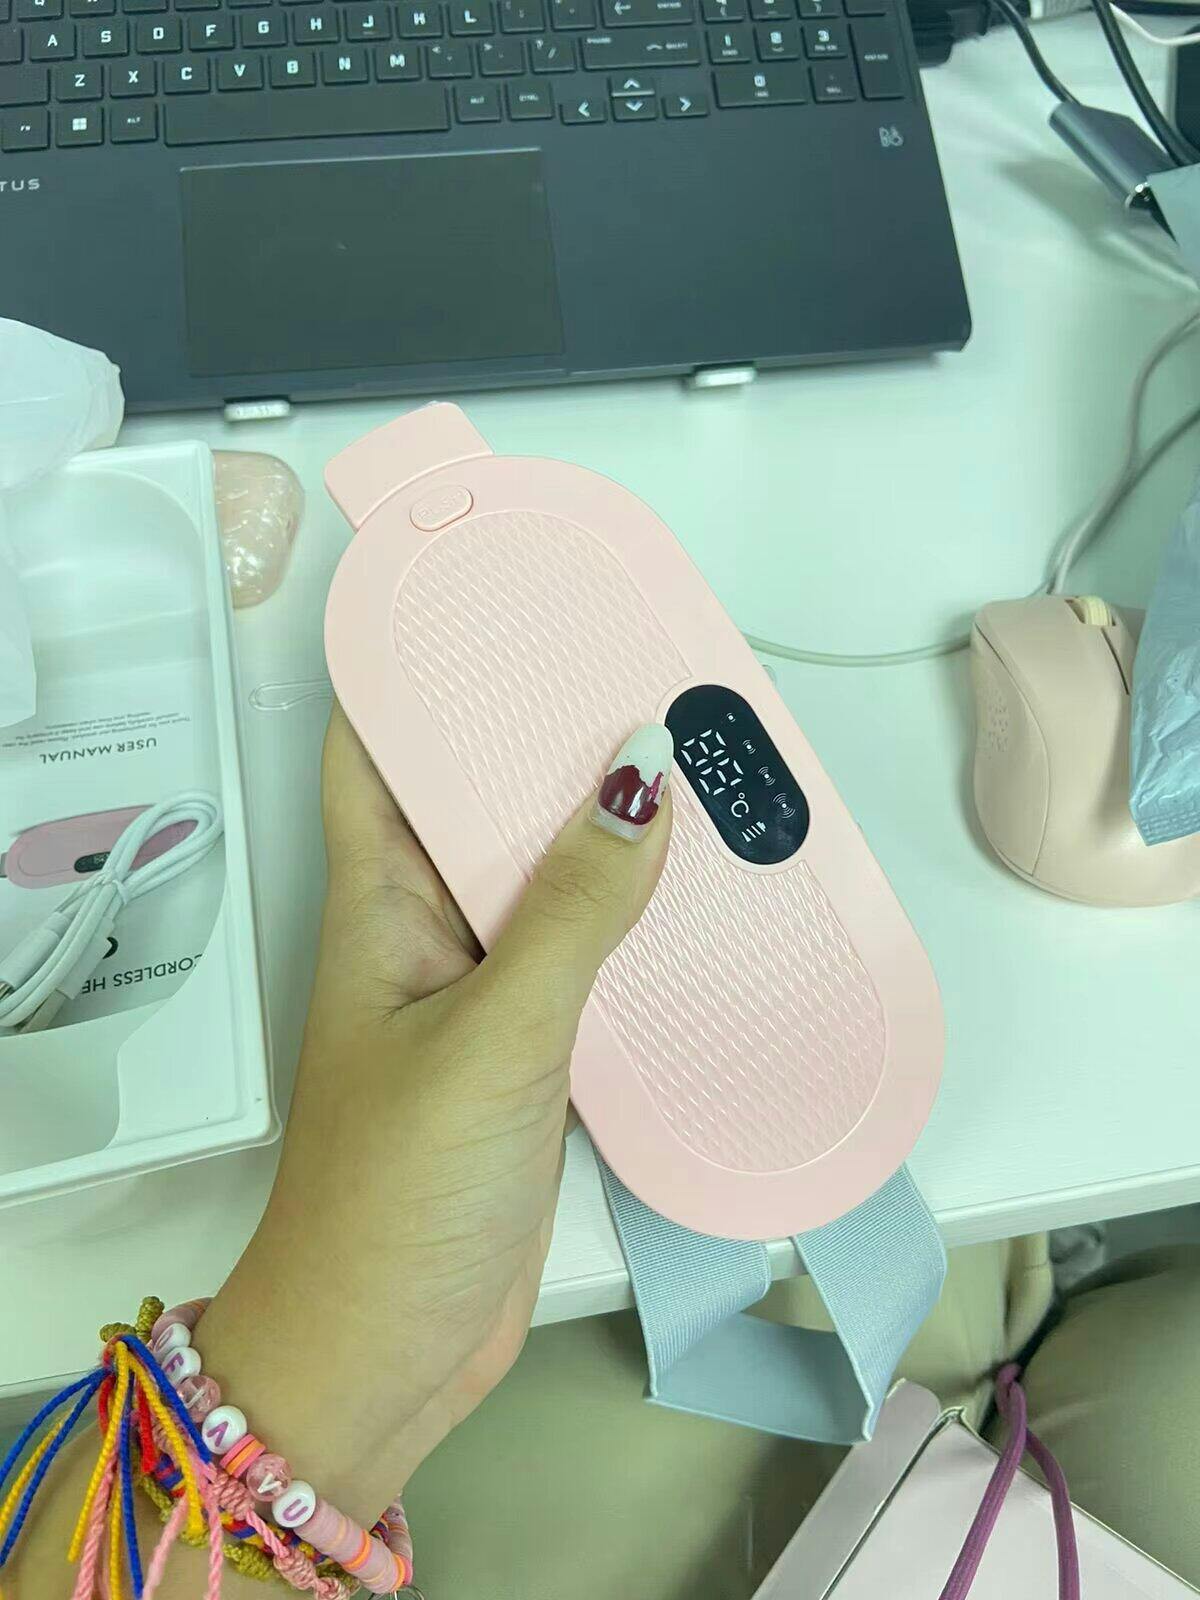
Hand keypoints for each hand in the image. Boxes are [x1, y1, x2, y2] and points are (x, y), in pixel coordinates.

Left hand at [195, 705, 673, 1523]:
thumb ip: (570, 911)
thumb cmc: (400, 1191)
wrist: (386, 1349)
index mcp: (380, 899)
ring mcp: (480, 990)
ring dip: (606, 831)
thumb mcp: (491, 1035)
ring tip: (699, 763)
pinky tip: (707, 899)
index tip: (498, 602)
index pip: (380, 748)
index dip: (423, 669)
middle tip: (644, 671)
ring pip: (545, 880)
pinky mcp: (530, 1052)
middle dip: (549, 737)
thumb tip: (641, 774)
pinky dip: (638, 925)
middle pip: (481, 802)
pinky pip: (586, 959)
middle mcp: (426, 928)